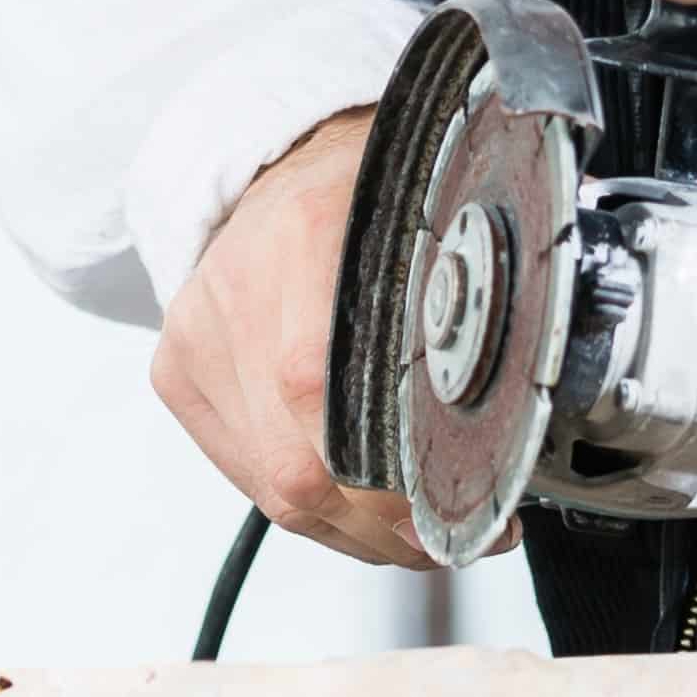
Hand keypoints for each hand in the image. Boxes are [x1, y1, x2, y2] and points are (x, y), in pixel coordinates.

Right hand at [150, 108, 439, 570]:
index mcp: (309, 233)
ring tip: (417, 531)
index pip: (323, 388)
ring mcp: (198, 335)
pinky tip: (357, 512)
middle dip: (386, 526)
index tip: (458, 506)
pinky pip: (245, 475)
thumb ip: (461, 303)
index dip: (389, 477)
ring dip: (355, 529)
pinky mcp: (177, 373)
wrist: (283, 162)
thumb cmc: (365, 193)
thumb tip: (519, 417)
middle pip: (296, 461)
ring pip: (271, 486)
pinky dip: (309, 507)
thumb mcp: (428, 220)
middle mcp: (238, 286)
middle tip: (454, 534)